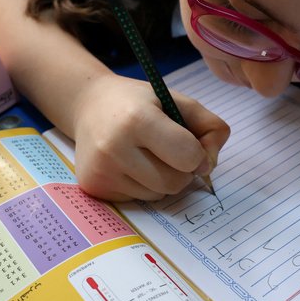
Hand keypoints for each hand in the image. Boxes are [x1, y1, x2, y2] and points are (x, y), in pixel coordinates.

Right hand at [72, 73, 229, 201]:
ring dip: (162, 178)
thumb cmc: (139, 102)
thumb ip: (209, 127)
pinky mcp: (93, 187)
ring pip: (158, 194)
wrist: (89, 105)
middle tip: (168, 149)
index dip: (199, 154)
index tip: (193, 145)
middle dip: (181, 170)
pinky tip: (129, 163)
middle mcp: (114, 147)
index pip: (188, 156)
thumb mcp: (177, 101)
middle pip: (175, 182)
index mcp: (137, 119)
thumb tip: (209, 166)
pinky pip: (138, 199)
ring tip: (145, 153)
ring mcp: (101, 170)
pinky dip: (142, 185)